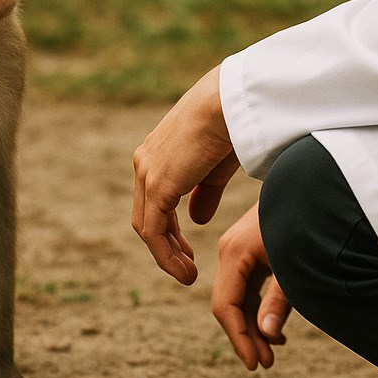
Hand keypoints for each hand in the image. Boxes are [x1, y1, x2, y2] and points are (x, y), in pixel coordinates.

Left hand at [132, 66, 239, 284]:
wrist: (231, 102)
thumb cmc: (232, 124)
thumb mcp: (216, 166)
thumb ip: (203, 193)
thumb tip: (197, 220)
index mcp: (158, 153)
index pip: (154, 200)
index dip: (169, 229)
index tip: (186, 249)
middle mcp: (145, 162)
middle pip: (146, 215)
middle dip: (166, 244)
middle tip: (185, 266)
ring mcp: (147, 173)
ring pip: (147, 227)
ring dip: (166, 256)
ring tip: (187, 275)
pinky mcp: (157, 185)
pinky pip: (154, 231)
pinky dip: (166, 255)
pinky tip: (185, 271)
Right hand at [212, 204, 292, 369]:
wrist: (315, 188)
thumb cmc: (306, 223)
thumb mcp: (294, 266)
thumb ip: (280, 300)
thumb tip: (268, 334)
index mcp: (234, 253)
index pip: (225, 305)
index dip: (239, 337)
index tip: (255, 363)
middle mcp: (230, 251)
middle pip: (230, 304)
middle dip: (247, 335)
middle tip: (267, 364)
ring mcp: (240, 251)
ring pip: (240, 298)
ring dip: (255, 325)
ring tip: (274, 352)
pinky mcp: (253, 252)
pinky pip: (249, 288)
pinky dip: (260, 309)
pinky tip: (277, 331)